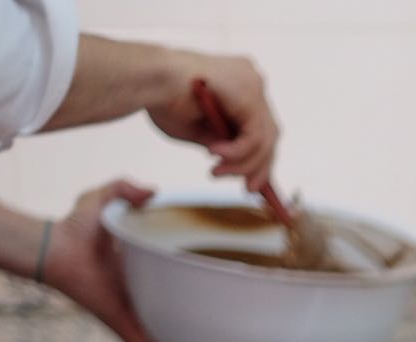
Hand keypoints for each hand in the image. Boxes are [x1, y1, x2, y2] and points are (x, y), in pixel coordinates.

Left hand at [42, 181, 187, 341]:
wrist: (54, 247)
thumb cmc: (73, 226)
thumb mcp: (104, 200)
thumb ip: (125, 188)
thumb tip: (152, 191)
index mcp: (135, 278)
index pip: (162, 296)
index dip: (180, 306)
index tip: (200, 312)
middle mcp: (133, 301)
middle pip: (160, 329)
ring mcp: (126, 314)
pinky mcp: (119, 321)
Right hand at [147, 51, 278, 192]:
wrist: (148, 78)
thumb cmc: (162, 98)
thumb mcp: (197, 130)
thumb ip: (221, 142)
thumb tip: (235, 160)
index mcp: (240, 84)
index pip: (260, 127)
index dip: (259, 158)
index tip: (252, 183)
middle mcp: (251, 81)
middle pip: (268, 134)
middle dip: (257, 166)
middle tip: (246, 188)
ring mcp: (252, 85)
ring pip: (264, 139)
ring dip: (243, 164)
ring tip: (217, 172)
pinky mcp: (249, 94)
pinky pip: (254, 136)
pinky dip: (238, 153)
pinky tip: (216, 156)